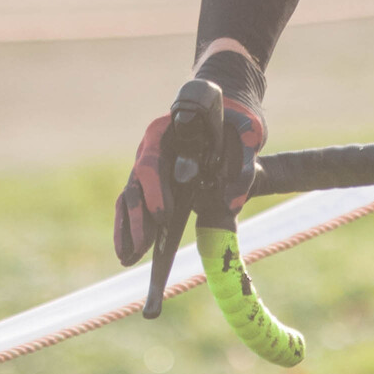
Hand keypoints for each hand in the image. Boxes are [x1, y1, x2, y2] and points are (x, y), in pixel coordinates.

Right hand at [113, 81, 264, 264]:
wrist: (229, 115)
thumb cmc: (234, 123)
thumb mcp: (245, 136)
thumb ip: (243, 166)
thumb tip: (232, 204)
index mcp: (168, 130)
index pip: (152, 160)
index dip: (155, 190)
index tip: (164, 217)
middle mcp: (151, 148)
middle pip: (136, 183)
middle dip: (138, 218)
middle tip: (144, 247)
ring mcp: (147, 165)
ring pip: (129, 198)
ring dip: (128, 230)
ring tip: (129, 258)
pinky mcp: (149, 184)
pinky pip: (133, 207)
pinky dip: (129, 230)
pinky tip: (130, 253)